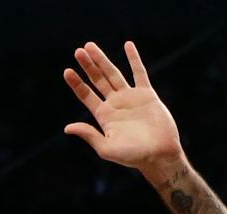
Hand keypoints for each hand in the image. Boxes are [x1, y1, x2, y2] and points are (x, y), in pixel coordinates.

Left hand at [61, 41, 182, 172]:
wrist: (159, 154)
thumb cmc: (132, 156)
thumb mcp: (106, 148)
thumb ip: (89, 135)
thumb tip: (67, 128)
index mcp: (103, 116)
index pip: (86, 95)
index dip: (76, 83)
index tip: (67, 71)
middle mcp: (115, 104)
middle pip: (97, 80)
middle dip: (88, 66)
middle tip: (78, 51)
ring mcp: (130, 97)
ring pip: (113, 74)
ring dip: (102, 60)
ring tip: (90, 46)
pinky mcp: (146, 94)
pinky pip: (139, 73)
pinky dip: (134, 59)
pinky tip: (127, 45)